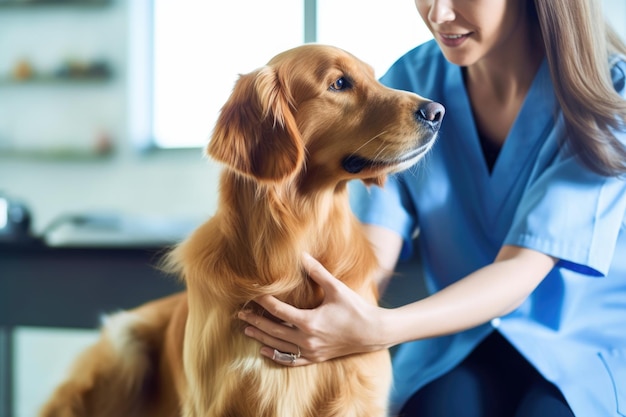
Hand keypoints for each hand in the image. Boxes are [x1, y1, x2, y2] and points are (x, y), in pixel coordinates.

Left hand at [238, 253, 386, 365]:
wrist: (373, 332)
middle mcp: (307, 339)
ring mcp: (311, 351)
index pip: (278, 311)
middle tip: (240, 312)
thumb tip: (302, 255)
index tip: (252, 294)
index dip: (263, 302)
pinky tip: (265, 351)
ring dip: (261, 337)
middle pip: (273, 330)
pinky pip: (291, 360)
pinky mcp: (316, 358)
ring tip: (246, 328)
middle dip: (255, 320)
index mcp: (309, 322)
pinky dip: (276, 356)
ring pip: (278, 346)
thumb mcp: (336, 288)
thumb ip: (317, 272)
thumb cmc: (356, 308)